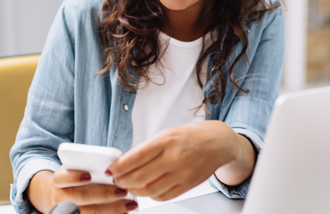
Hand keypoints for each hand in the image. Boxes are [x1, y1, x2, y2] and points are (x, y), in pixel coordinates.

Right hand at [27, 167, 137, 213]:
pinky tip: (123, 212)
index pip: (62, 178)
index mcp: (59, 180)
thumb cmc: (76, 178)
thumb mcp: (78, 168)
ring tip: (129, 203)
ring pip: (88, 212)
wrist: (63, 194)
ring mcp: (68, 210)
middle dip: (104, 194)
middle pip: (81, 197)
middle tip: (122, 190)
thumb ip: (90, 165)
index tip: (89, 175)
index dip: (74, 177)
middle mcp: (60, 197)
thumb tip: (115, 163)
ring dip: (111, 209)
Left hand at [107, 121, 255, 200]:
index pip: (135, 158)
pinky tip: (146, 190)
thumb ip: (147, 148)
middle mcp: (174, 157)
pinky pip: (163, 196)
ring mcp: (182, 173)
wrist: (219, 143)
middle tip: (116, 180)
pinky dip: (150, 196)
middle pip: (139, 177)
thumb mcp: (167, 134)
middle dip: (122, 181)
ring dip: (135, 191)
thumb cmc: (191, 136)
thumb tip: (125, 162)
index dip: (118, 167)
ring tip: (129, 186)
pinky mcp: (188, 185)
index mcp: (166, 141)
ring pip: (149, 190)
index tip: (111, 169)